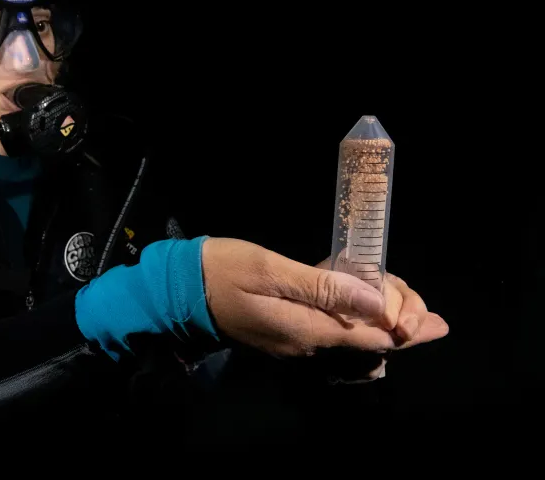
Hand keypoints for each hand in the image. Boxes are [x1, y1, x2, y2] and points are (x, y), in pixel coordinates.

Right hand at [202, 238, 448, 359]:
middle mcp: (306, 345)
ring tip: (406, 303)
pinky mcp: (284, 335)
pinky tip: (364, 305)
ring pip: (351, 340)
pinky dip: (356, 321)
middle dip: (400, 326)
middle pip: (366, 344)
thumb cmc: (224, 271)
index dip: (406, 328)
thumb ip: (324, 287)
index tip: (436, 322)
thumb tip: (376, 302)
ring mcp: (294, 343)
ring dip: (381, 324)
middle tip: (426, 310)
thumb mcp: (273, 271)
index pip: (371, 338)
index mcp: (307, 330)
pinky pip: (332, 333)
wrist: (179, 291)